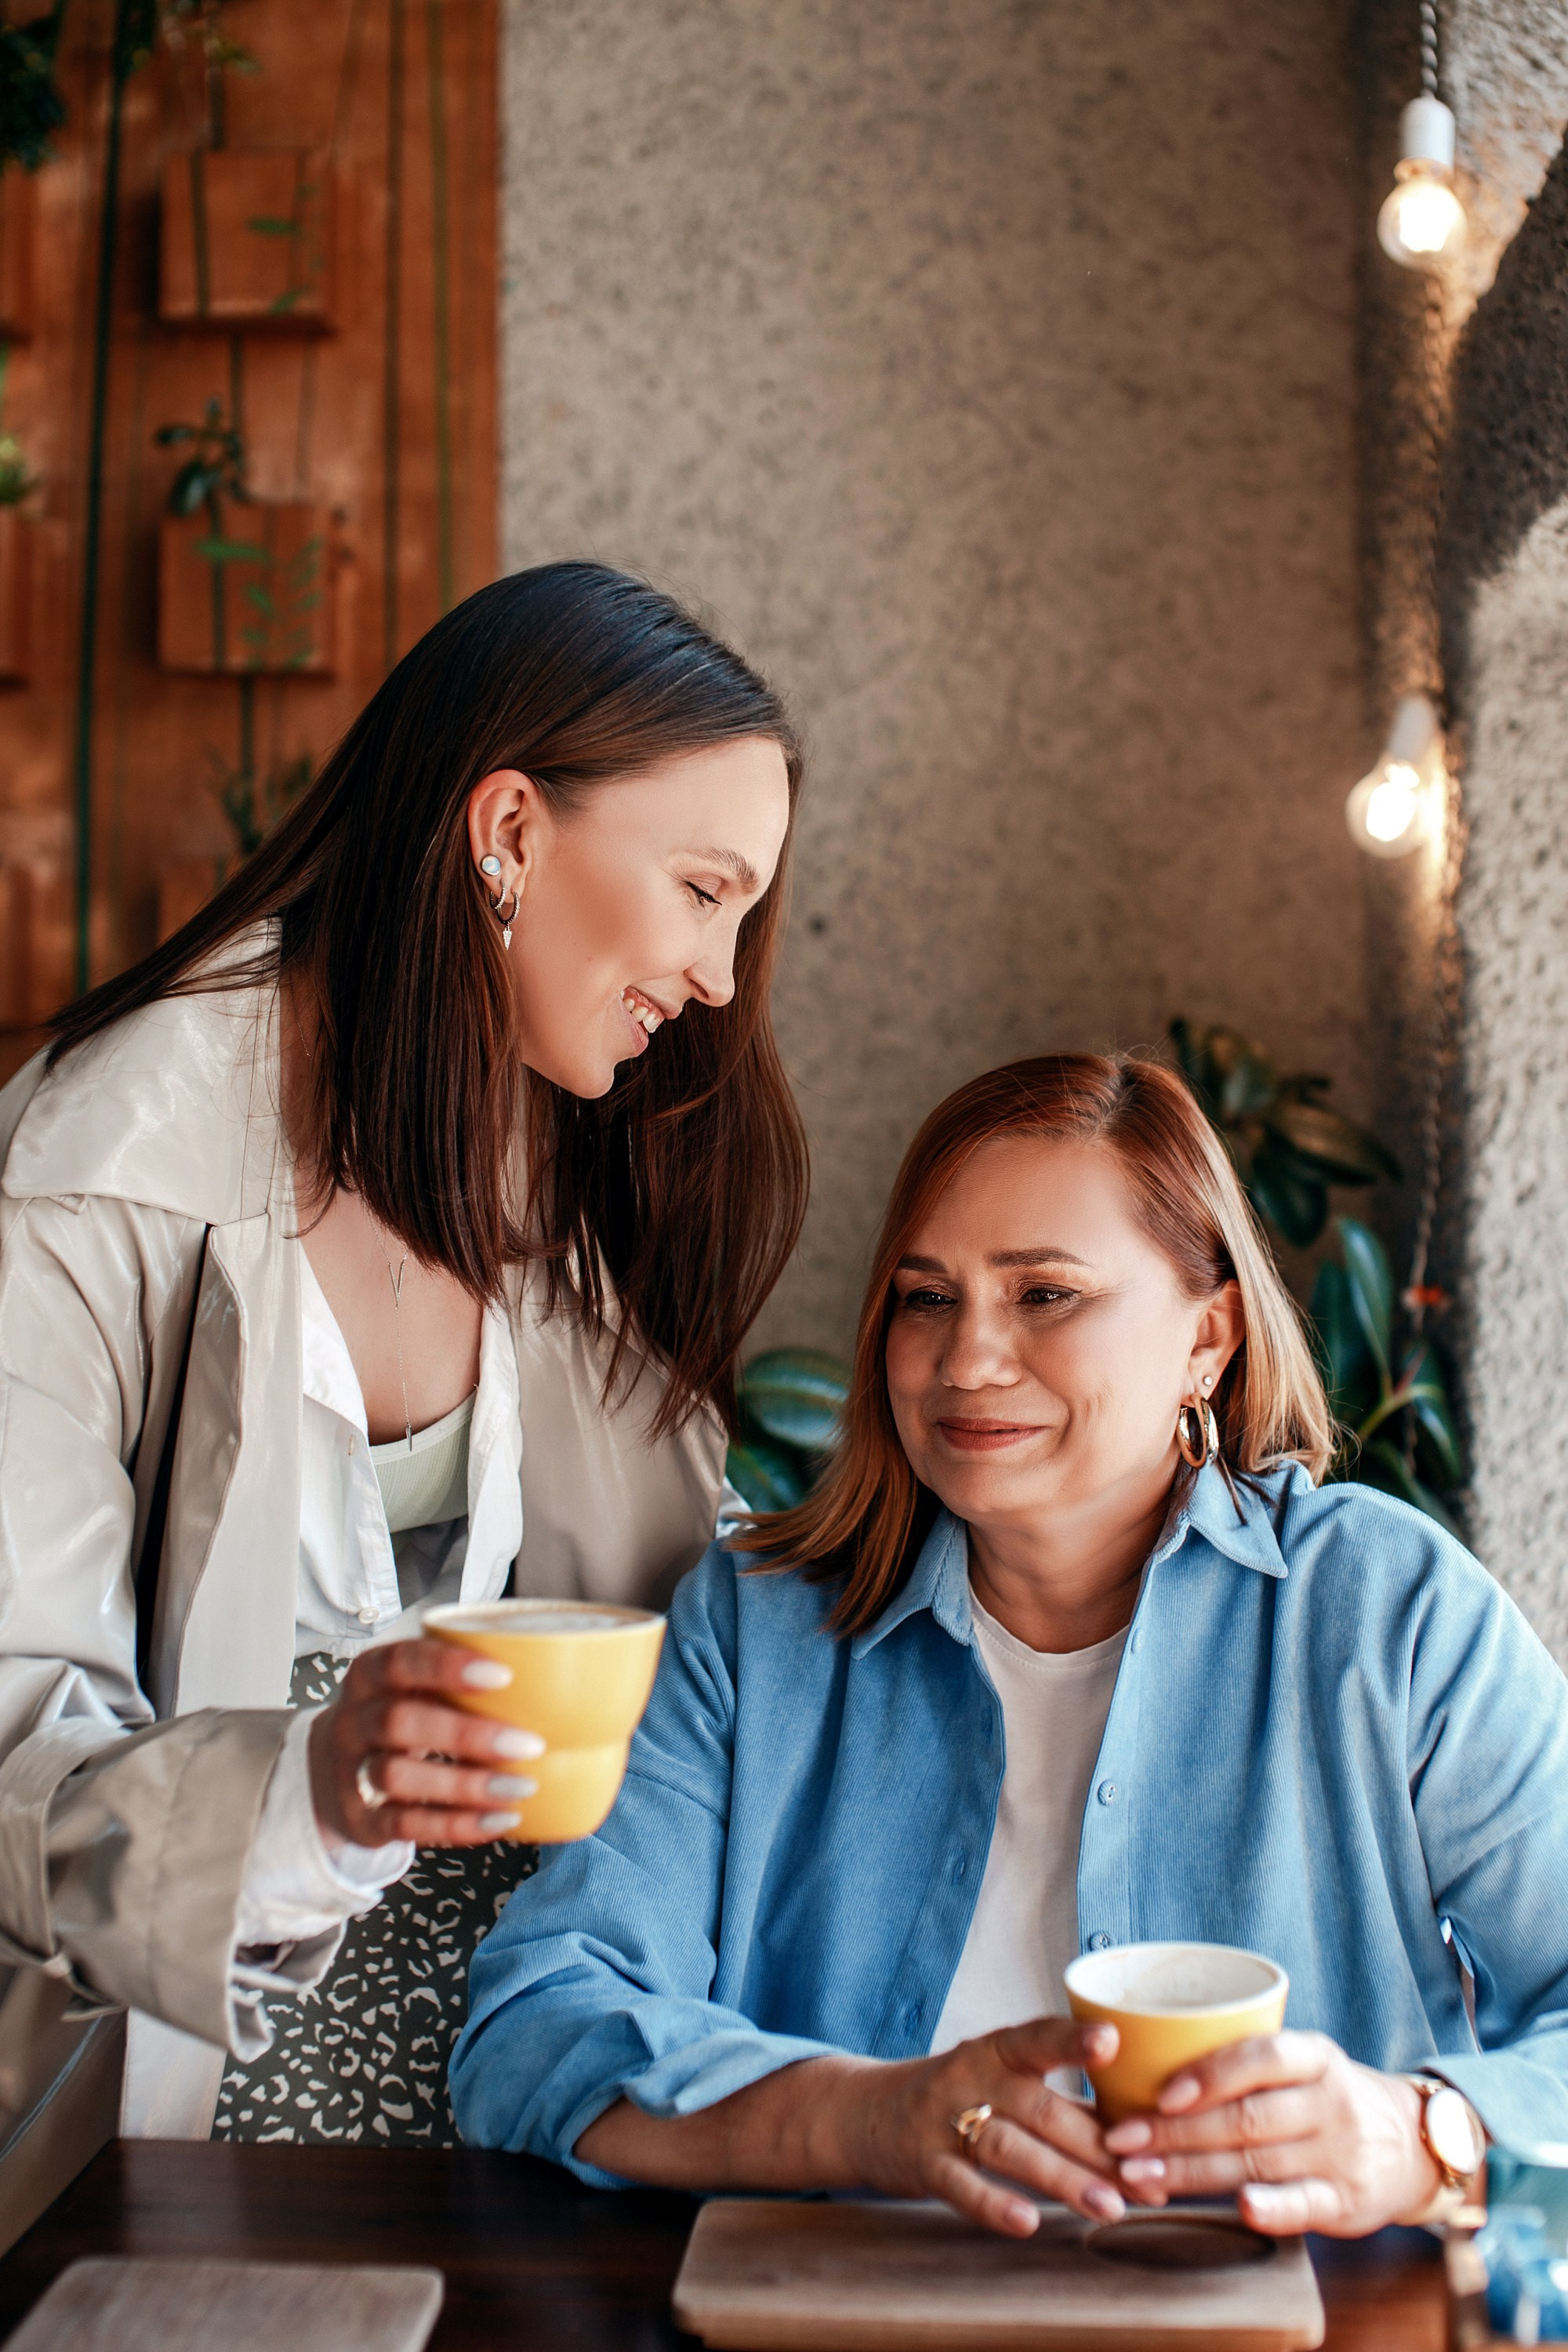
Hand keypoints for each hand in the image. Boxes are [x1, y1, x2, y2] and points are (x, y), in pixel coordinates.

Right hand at [308, 1639, 544, 1847]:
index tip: (502, 1676)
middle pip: (399, 1721)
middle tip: (529, 1744)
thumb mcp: (415, 1685)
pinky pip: (404, 1825)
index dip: (446, 1666)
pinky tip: (499, 1820)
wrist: (333, 1767)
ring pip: (397, 1777)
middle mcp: (355, 1720)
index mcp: (371, 1675)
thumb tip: (566, 1681)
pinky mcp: (360, 1819)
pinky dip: (456, 1826)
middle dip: (467, 1734)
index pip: (399, 1661)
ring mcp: (351, 1771)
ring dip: (465, 1785)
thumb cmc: (401, 1714)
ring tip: (521, 1788)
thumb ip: (463, 1678)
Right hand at [826, 2016, 1127, 2237]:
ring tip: (1108, 2207)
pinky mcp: (924, 2164)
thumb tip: (1143, 2141)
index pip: (1038, 2037)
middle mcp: (971, 2077)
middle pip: (1039, 2108)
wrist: (868, 2113)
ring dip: (1062, 2178)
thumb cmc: (961, 2097)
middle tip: (1145, 2177)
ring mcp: (943, 2120)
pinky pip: (961, 2185)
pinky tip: (1027, 2222)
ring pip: (1008, 2147)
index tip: (1112, 2041)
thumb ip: (1062, 2103)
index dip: (1073, 2039)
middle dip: (1096, 2145)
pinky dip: (993, 2204)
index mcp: (997, 2051)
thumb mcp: (1001, 2082)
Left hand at [1102, 2031, 1441, 2236]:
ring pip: (1259, 2161)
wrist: (1412, 2143)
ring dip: (1194, 2171)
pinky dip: (1274, 2208)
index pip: (1261, 2056)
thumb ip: (1244, 2063)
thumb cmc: (1326, 2097)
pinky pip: (1306, 2203)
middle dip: (1176, 2131)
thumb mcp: (1301, 2064)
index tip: (1159, 2094)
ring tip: (1140, 2174)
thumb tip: (1144, 2062)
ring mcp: (1342, 2153)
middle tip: (1121, 2140)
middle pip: (1246, 2116)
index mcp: (1315, 2056)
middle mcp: (1330, 2101)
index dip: (1209, 2074)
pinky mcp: (1347, 2201)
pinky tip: (1240, 2208)